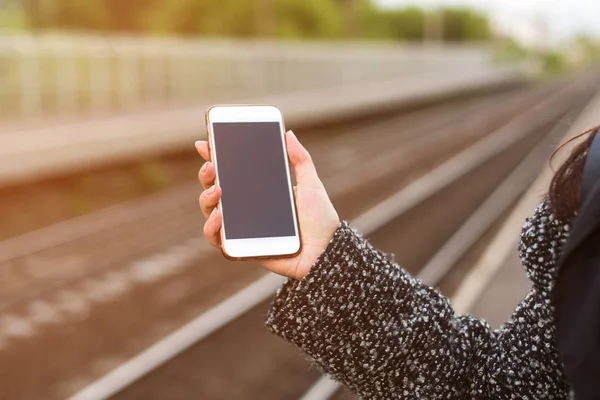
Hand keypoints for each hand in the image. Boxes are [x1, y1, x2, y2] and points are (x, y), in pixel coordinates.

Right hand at [196, 131, 339, 279]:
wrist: (326, 251)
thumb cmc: (320, 219)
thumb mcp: (310, 184)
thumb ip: (300, 159)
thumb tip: (288, 133)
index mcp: (259, 190)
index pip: (231, 171)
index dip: (215, 157)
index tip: (205, 144)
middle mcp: (246, 207)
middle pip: (214, 188)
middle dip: (206, 175)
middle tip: (212, 166)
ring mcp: (241, 227)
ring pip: (210, 211)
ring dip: (206, 199)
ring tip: (217, 191)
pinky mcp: (241, 247)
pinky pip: (217, 239)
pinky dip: (211, 227)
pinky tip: (219, 216)